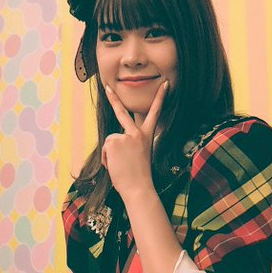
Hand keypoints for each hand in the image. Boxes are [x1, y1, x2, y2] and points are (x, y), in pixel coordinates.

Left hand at [102, 81, 168, 201]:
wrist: (139, 188)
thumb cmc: (139, 176)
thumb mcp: (138, 155)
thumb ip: (129, 143)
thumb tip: (113, 142)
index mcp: (147, 136)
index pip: (155, 112)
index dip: (160, 97)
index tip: (165, 84)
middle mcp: (137, 133)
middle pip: (122, 112)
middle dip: (114, 98)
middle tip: (107, 87)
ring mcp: (125, 136)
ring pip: (111, 141)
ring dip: (111, 155)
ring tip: (121, 166)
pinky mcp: (114, 142)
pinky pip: (106, 149)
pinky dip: (107, 159)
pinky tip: (116, 165)